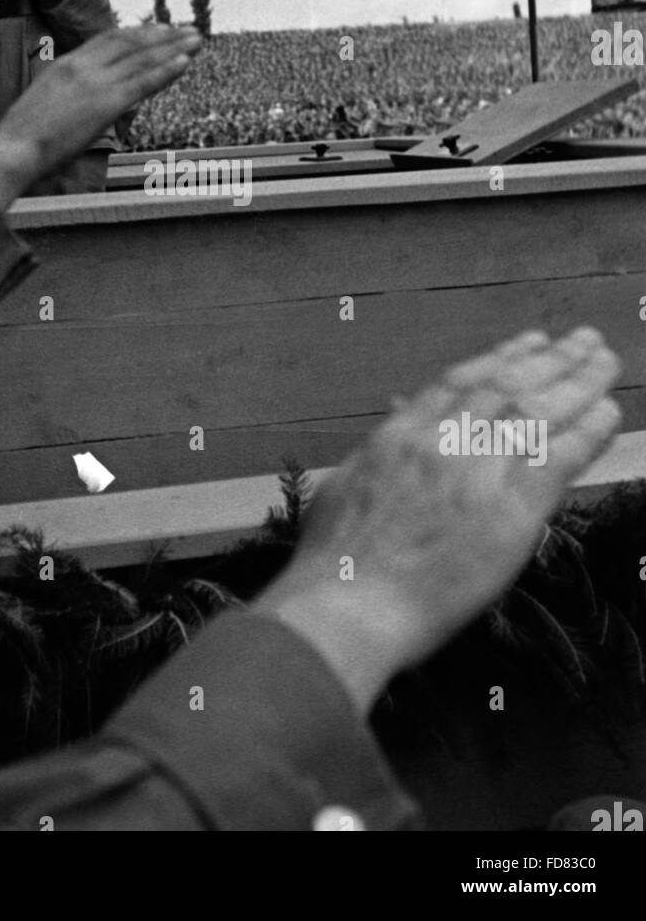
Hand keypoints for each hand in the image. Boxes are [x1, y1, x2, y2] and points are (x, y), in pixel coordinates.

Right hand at [0, 25, 202, 208]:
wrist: (10, 149)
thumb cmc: (21, 137)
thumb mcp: (43, 104)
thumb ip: (66, 95)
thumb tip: (79, 101)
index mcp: (66, 64)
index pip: (108, 40)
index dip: (138, 34)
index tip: (159, 30)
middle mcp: (83, 67)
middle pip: (131, 43)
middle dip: (163, 36)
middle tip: (188, 31)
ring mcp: (94, 83)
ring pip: (142, 59)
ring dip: (173, 49)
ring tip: (196, 41)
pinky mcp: (104, 104)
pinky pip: (142, 82)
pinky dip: (165, 71)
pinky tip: (183, 63)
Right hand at [257, 328, 620, 711]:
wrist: (347, 603)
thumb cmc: (333, 559)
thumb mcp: (345, 485)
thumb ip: (382, 449)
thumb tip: (397, 413)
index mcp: (402, 435)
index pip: (463, 381)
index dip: (503, 357)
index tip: (532, 340)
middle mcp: (443, 442)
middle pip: (509, 386)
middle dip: (551, 358)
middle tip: (584, 338)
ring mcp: (477, 474)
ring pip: (539, 412)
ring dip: (579, 382)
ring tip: (605, 360)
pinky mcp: (510, 513)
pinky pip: (558, 459)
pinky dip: (587, 432)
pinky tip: (608, 413)